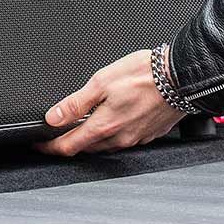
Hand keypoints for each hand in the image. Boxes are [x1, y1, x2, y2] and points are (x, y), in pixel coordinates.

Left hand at [33, 50, 184, 156]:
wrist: (183, 77)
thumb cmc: (145, 75)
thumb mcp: (101, 82)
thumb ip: (75, 104)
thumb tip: (53, 118)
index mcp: (104, 126)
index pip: (69, 146)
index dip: (50, 147)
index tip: (39, 144)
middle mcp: (120, 138)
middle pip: (86, 148)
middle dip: (69, 142)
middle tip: (56, 134)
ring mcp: (136, 138)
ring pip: (105, 145)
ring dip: (90, 139)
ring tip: (81, 126)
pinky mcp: (149, 134)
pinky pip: (123, 139)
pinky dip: (111, 133)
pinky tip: (111, 120)